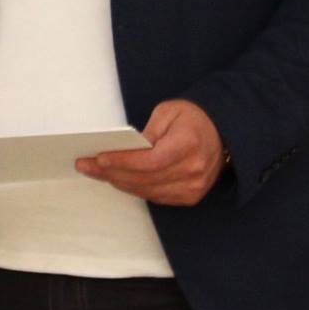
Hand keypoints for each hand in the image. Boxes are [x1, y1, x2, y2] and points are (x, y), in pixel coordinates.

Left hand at [77, 99, 224, 204]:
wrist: (222, 132)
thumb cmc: (191, 118)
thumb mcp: (167, 112)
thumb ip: (146, 131)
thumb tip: (124, 148)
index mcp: (188, 144)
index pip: (150, 161)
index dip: (123, 162)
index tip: (99, 158)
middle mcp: (193, 169)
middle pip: (145, 178)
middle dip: (111, 173)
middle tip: (86, 166)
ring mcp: (194, 186)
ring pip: (147, 190)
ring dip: (119, 182)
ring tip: (96, 172)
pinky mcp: (191, 195)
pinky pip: (156, 197)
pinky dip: (135, 189)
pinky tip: (118, 179)